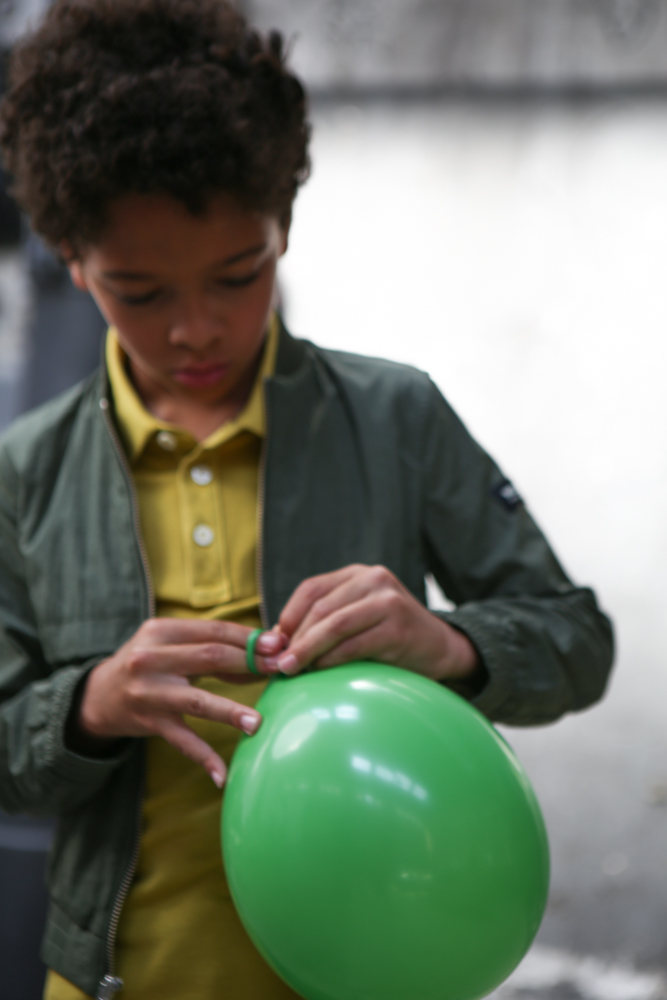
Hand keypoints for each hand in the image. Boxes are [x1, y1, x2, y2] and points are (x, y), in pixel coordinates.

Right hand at [75, 619, 286, 786]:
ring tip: (258, 723)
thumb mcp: (169, 644)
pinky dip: (203, 758)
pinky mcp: (148, 722)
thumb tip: (264, 650)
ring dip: (230, 712)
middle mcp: (151, 659)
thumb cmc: (148, 664)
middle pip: (210, 658)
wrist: (99, 696)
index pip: (213, 630)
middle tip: (279, 671)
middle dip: (249, 663)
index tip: (278, 645)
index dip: (248, 637)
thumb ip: (210, 645)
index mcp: (161, 631)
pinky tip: (222, 776)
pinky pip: (182, 741)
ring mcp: (149, 692)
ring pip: (198, 700)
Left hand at [265, 565, 478, 682]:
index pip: (311, 589)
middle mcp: (374, 580)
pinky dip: (332, 660)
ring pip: (334, 624)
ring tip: (290, 669)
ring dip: (307, 649)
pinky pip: (354, 645)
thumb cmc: (390, 637)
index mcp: (358, 574)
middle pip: (320, 607)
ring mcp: (388, 601)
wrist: (441, 648)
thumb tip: (277, 644)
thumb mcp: (358, 618)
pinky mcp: (398, 628)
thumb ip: (326, 622)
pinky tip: (320, 671)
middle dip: (294, 638)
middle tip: (277, 663)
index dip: (287, 616)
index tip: (273, 644)